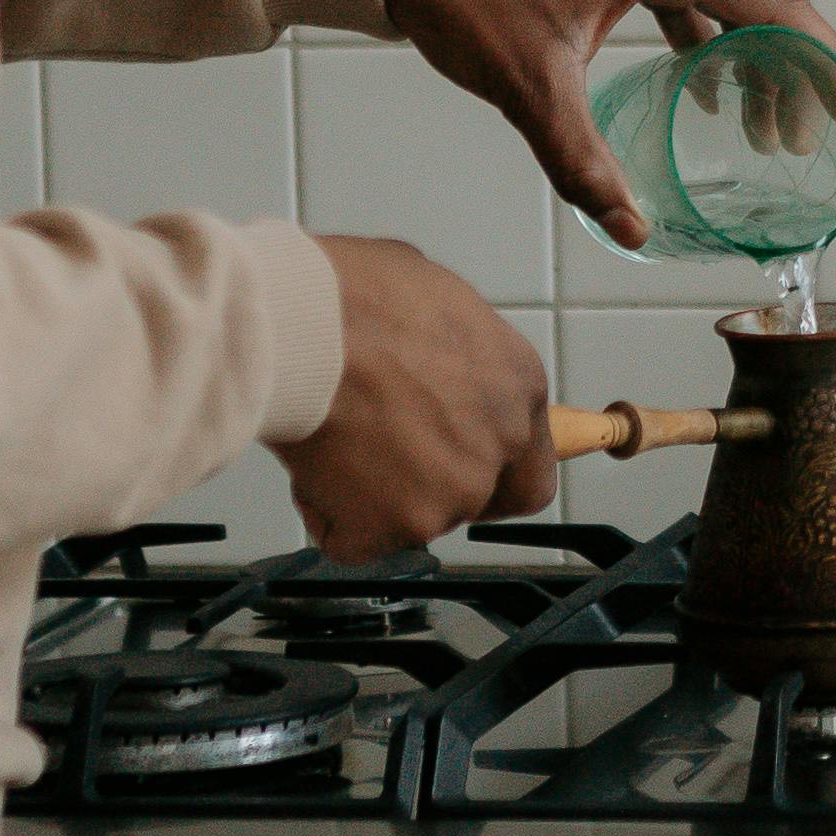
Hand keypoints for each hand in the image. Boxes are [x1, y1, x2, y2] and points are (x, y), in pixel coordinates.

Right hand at [281, 236, 555, 559]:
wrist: (304, 329)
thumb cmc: (355, 297)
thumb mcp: (433, 298)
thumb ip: (451, 352)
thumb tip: (429, 357)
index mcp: (518, 386)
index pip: (530, 465)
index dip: (491, 469)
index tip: (457, 462)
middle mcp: (498, 447)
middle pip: (475, 498)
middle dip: (432, 487)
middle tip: (383, 459)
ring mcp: (452, 495)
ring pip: (412, 519)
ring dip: (372, 495)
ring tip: (332, 435)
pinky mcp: (397, 528)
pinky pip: (353, 538)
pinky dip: (325, 512)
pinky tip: (309, 460)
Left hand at [375, 0, 835, 249]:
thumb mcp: (530, 88)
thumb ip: (583, 161)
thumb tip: (629, 227)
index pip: (776, 3)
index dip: (822, 60)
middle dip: (800, 64)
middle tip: (812, 135)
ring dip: (760, 52)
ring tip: (765, 127)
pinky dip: (716, 38)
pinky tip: (707, 90)